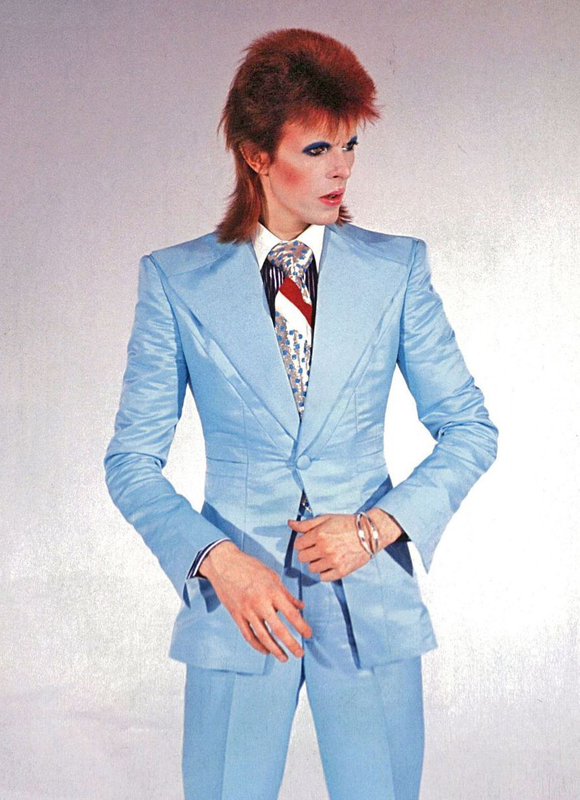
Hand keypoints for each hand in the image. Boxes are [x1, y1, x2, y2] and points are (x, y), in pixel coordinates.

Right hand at [198, 541, 311, 661]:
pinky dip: (257, 645)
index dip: (302, 626)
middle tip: (300, 653)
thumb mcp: (272, 576)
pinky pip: (248, 635)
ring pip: (263, 636)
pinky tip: (266, 650)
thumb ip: (286, 593)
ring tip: (284, 658)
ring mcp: (246, 610)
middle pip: (278, 629)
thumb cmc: (250, 567)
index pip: (291, 613)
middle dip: (291, 644)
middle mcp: (260, 603)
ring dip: (275, 649)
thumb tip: (300, 606)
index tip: (309, 634)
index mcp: (272, 591)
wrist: (223, 564)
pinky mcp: (236, 615)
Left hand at [288, 507, 403, 580]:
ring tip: (325, 555)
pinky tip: (330, 563)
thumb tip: (290, 523)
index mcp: (319, 534)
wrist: (369, 532)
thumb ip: (306, 524)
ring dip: (316, 562)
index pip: (298, 544)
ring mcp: (333, 561)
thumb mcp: (326, 519)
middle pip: (302, 558)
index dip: (303, 542)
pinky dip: (325, 572)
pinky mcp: (341, 571)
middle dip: (307, 553)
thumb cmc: (347, 524)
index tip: (310, 541)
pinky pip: (323, 577)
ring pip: (311, 568)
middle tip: (317, 548)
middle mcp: (324, 549)